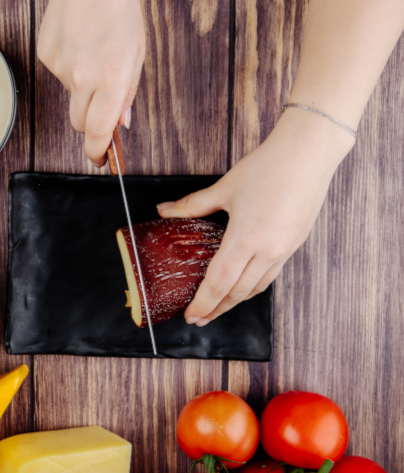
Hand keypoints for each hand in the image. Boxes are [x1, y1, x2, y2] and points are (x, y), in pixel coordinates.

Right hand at [38, 0, 144, 165]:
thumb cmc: (117, 8)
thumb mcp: (137, 51)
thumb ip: (128, 91)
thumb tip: (121, 122)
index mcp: (111, 80)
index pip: (99, 132)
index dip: (98, 152)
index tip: (100, 161)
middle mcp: (83, 79)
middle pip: (80, 123)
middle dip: (91, 122)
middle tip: (102, 102)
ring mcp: (60, 69)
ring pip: (70, 97)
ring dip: (82, 89)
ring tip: (92, 55)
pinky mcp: (46, 58)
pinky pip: (59, 75)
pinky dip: (69, 67)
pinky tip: (78, 44)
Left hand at [157, 110, 354, 325]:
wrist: (309, 153)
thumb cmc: (267, 167)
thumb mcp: (224, 188)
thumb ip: (191, 205)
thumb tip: (163, 209)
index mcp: (246, 238)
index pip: (219, 282)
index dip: (204, 303)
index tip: (191, 315)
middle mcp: (267, 250)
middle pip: (238, 292)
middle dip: (217, 308)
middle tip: (200, 318)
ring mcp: (284, 249)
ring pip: (257, 287)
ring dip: (236, 301)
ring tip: (218, 307)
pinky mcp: (294, 244)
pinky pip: (271, 274)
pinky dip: (253, 285)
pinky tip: (243, 285)